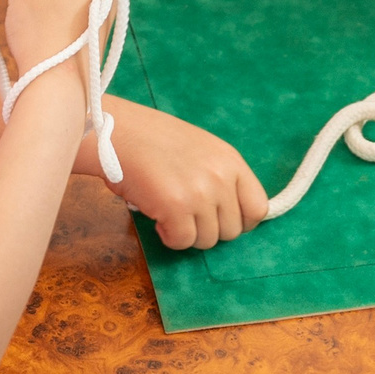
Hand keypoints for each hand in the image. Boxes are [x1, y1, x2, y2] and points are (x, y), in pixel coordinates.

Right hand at [99, 101, 268, 248]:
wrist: (116, 132)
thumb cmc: (151, 141)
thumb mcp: (200, 149)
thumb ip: (219, 177)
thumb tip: (227, 213)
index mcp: (231, 160)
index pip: (258, 208)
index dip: (240, 221)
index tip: (218, 220)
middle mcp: (221, 177)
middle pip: (232, 231)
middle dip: (207, 229)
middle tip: (184, 214)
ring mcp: (200, 193)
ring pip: (207, 240)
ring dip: (186, 233)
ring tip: (168, 212)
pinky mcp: (177, 208)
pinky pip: (182, 242)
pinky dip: (168, 236)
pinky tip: (157, 217)